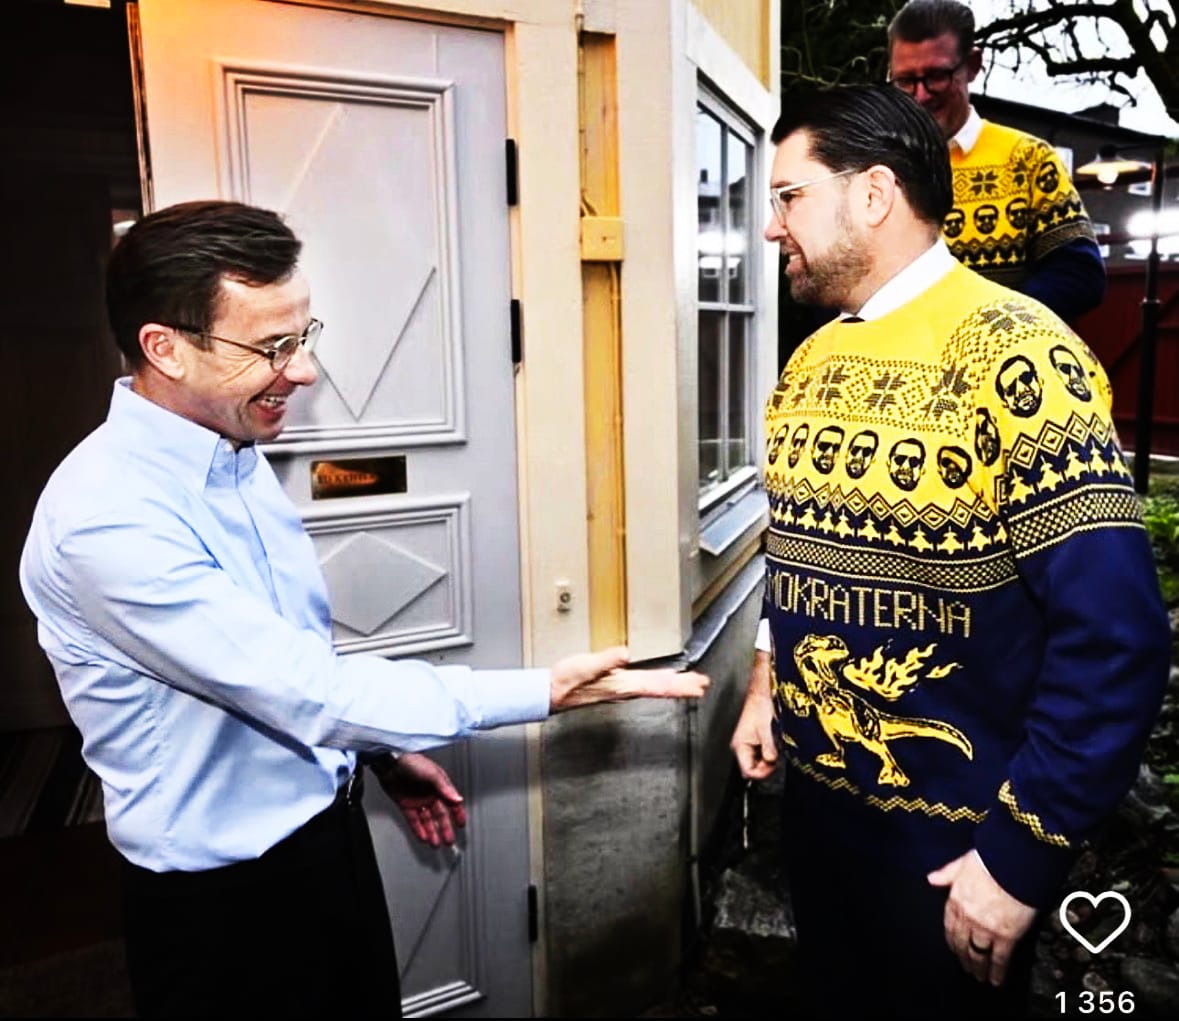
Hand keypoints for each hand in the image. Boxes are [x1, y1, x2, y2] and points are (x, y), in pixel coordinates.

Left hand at [373, 752, 465, 846]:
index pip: (452, 803)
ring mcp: (418, 800)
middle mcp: (430, 794)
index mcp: (439, 786)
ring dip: (432, 832)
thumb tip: (457, 799)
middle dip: (445, 829)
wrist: (390, 763)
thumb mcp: (432, 774)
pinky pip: (414, 820)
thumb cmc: (411, 761)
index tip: (461, 824)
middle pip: (440, 815)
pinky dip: (418, 829)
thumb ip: (445, 788)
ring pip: (427, 820)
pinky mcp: (406, 805)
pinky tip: (423, 837)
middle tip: (448, 841)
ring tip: (436, 844)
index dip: (457, 814)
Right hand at [548, 646, 708, 711]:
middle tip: (703, 685)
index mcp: (622, 685)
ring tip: (690, 683)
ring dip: (674, 685)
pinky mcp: (615, 684)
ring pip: (655, 687)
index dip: (679, 686)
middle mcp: (625, 689)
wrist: (552, 692)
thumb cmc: (566, 681)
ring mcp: (621, 688)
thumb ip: (604, 660)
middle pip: (661, 688)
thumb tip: (625, 654)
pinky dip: (659, 682)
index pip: (658, 686)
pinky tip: (661, 679)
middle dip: (683, 686)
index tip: (697, 686)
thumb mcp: (584, 667)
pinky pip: (645, 684)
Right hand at [730, 651, 778, 778]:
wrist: (762, 691)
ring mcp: (749, 743)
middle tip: (777, 758)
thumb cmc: (760, 705)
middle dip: (766, 766)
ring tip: (777, 748)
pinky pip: (763, 753)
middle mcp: (742, 745)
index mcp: (739, 744)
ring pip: (759, 761)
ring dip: (769, 759)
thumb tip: (772, 761)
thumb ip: (768, 747)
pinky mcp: (756, 739)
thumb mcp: (766, 728)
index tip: (772, 768)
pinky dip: (770, 752)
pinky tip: (776, 745)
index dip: (761, 773)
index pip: (747, 771)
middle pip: (753, 768)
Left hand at [927, 850, 1036, 985]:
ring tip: (980, 978)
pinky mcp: (1005, 936)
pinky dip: (997, 971)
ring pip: (978, 953)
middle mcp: (967, 917)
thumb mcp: (962, 863)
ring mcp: (985, 928)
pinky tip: (996, 980)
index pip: (949, 925)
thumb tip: (931, 878)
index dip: (952, 939)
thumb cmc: (990, 859)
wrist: (1013, 863)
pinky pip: (999, 958)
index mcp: (956, 899)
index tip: (954, 948)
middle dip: (964, 957)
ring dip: (978, 968)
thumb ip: (947, 873)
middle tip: (967, 968)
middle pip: (961, 943)